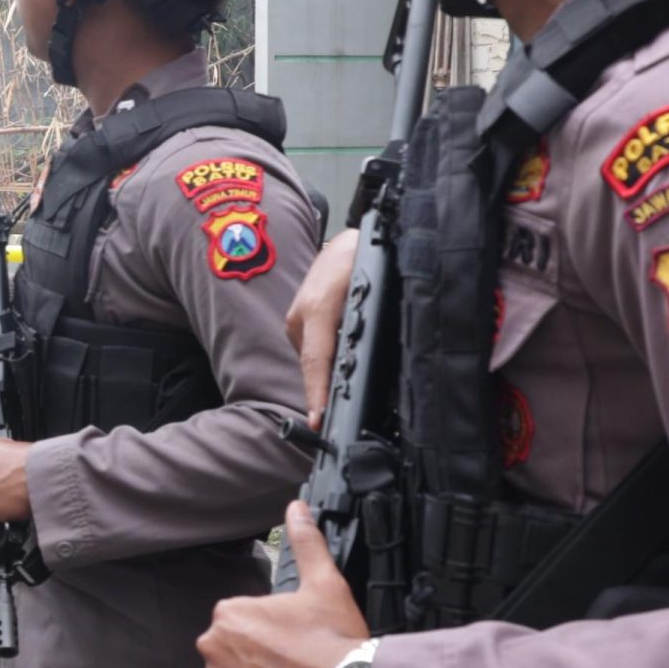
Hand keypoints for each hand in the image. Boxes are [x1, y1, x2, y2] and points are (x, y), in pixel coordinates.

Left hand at [198, 502, 366, 667]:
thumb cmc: (336, 642)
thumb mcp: (325, 584)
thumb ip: (306, 543)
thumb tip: (297, 508)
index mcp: (230, 613)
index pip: (242, 626)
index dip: (271, 638)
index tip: (294, 646)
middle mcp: (212, 647)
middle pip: (233, 657)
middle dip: (258, 665)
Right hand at [287, 229, 359, 427]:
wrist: (348, 240)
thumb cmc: (363, 256)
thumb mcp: (372, 285)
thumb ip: (369, 321)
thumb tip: (369, 358)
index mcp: (317, 309)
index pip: (316, 360)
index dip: (316, 393)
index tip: (317, 420)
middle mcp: (300, 318)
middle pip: (313, 368)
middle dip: (324, 397)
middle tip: (339, 428)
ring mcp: (296, 320)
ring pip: (313, 362)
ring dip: (327, 380)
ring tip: (343, 405)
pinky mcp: (299, 322)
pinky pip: (313, 352)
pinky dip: (325, 366)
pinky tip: (340, 377)